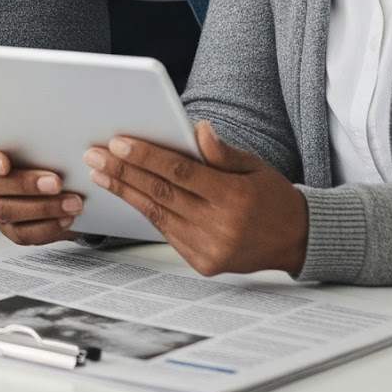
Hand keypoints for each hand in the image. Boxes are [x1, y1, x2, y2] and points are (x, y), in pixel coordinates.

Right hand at [0, 137, 83, 245]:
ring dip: (44, 208)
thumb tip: (62, 146)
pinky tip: (66, 218)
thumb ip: (46, 142)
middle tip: (56, 183)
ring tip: (72, 203)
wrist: (65, 185)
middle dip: (27, 185)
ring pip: (9, 211)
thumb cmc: (50, 158)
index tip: (4, 165)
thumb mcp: (47, 145)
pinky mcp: (12, 230)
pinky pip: (23, 233)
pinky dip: (47, 227)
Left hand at [83, 121, 307, 276]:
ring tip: (101, 173)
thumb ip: (222, 151)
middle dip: (123, 172)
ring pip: (158, 215)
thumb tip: (198, 128)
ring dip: (125, 192)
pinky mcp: (203, 263)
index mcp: (235, 197)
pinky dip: (145, 212)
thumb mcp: (255, 165)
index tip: (118, 143)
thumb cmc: (273, 196)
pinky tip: (127, 195)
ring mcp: (210, 249)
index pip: (180, 172)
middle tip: (94, 155)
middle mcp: (220, 227)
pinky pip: (167, 232)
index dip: (146, 157)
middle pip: (161, 193)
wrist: (296, 240)